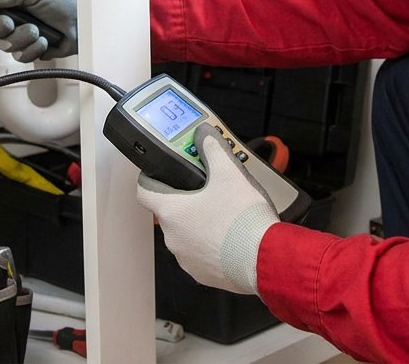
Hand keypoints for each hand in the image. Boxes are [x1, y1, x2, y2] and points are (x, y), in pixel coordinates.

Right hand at [0, 0, 77, 61]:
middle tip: (10, 22)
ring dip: (21, 38)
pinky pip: (20, 56)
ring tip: (38, 30)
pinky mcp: (32, 47)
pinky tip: (46, 40)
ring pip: (3, 44)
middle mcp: (11, 12)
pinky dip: (33, 49)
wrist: (89, 19)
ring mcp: (21, 31)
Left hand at [136, 124, 279, 294]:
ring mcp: (187, 258)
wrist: (264, 259)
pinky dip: (213, 244)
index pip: (145, 191)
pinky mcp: (204, 273)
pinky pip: (202, 254)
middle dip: (188, 199)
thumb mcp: (230, 172)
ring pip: (187, 234)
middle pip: (171, 212)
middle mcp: (173, 237)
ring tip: (226, 213)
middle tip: (208, 189)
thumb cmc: (243, 221)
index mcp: (172, 211)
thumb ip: (213, 149)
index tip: (159, 173)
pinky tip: (232, 235)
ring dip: (200, 223)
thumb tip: (205, 136)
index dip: (150, 178)